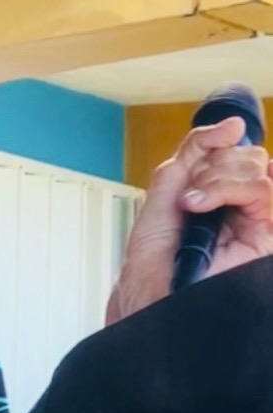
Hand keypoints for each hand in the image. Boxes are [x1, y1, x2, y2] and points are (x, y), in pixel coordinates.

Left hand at [107, 115, 272, 323]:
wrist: (150, 288)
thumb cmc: (154, 254)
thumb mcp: (168, 187)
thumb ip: (196, 151)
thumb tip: (234, 124)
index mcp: (218, 193)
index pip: (234, 149)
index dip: (215, 145)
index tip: (196, 160)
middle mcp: (240, 205)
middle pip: (249, 154)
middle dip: (211, 165)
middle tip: (189, 195)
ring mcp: (254, 220)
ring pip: (257, 169)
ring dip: (215, 179)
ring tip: (193, 205)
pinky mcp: (263, 237)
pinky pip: (262, 192)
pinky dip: (226, 189)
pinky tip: (201, 205)